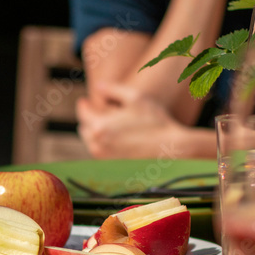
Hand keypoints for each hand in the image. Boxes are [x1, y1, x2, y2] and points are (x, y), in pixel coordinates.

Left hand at [77, 83, 211, 158]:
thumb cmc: (155, 122)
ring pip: (91, 142)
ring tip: (110, 126)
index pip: (83, 113)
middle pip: (84, 129)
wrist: (171, 150)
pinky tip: (118, 139)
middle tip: (98, 112)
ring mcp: (103, 159)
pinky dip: (104, 145)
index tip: (85, 101)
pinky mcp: (111, 168)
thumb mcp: (136, 98)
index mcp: (100, 126)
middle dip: (90, 120)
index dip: (84, 105)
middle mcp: (97, 145)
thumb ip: (113, 89)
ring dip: (96, 133)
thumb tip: (98, 86)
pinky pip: (101, 153)